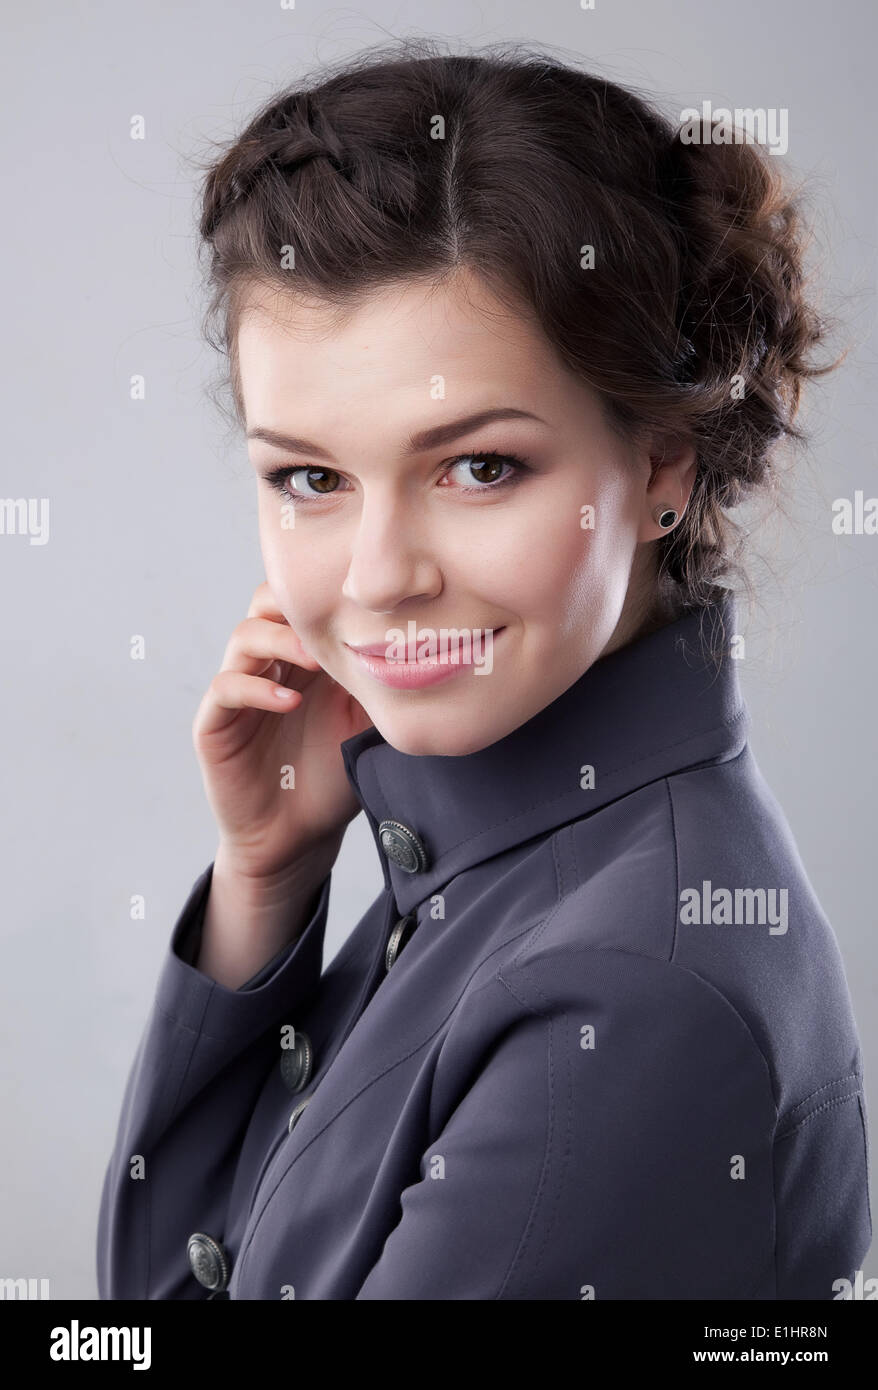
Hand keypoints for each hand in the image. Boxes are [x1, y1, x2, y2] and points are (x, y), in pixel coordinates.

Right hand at [192, 580, 373, 879]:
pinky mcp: (215, 725)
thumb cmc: (332, 779)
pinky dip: (255, 688)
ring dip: (278, 640)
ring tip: (313, 660)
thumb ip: (375, 683)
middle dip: (295, 605)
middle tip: (330, 623)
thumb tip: (410, 642)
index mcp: (303, 661)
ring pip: (244, 636)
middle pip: (265, 604)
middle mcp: (268, 667)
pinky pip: (225, 688)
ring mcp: (238, 693)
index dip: (323, 596)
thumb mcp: (365, 725)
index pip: (301, 603)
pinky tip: (288, 703)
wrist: (297, 840)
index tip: (359, 604)